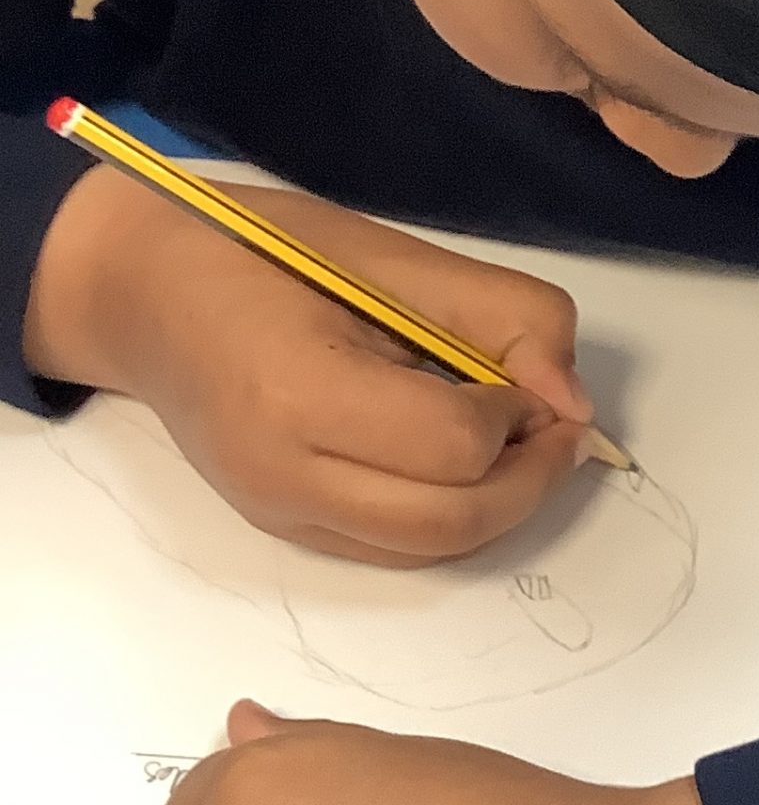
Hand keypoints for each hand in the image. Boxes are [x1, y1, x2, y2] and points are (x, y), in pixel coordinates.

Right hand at [25, 166, 593, 563]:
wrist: (140, 293)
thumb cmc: (263, 254)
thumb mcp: (395, 258)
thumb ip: (503, 317)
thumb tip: (571, 403)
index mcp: (299, 390)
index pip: (453, 444)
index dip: (519, 416)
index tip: (527, 377)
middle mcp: (283, 473)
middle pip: (454, 521)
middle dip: (532, 478)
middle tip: (555, 426)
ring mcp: (279, 514)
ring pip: (434, 550)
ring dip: (503, 504)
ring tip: (517, 444)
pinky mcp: (285, 531)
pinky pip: (399, 549)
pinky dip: (456, 515)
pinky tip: (464, 464)